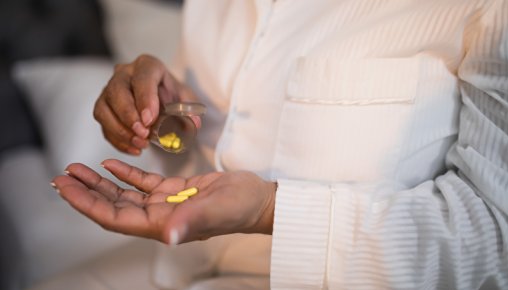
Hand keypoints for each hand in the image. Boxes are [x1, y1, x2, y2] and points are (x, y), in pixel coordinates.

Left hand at [52, 159, 275, 244]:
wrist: (257, 199)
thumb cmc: (240, 207)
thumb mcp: (216, 210)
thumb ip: (192, 222)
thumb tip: (169, 237)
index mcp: (162, 225)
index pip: (114, 217)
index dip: (87, 204)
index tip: (66, 188)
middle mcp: (158, 217)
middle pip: (113, 206)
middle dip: (86, 192)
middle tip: (62, 176)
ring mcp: (166, 203)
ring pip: (124, 194)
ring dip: (100, 183)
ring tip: (78, 168)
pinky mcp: (175, 190)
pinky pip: (143, 183)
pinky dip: (126, 173)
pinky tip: (110, 164)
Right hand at [93, 54, 200, 154]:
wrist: (159, 99)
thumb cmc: (170, 95)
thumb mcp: (185, 98)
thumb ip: (190, 109)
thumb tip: (194, 124)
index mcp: (147, 66)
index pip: (142, 77)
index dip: (145, 98)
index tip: (150, 119)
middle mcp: (124, 73)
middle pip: (116, 91)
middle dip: (128, 116)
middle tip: (143, 134)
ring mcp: (109, 90)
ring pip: (103, 109)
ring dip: (120, 130)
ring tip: (140, 144)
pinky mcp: (103, 107)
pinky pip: (103, 124)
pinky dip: (116, 140)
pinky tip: (133, 149)